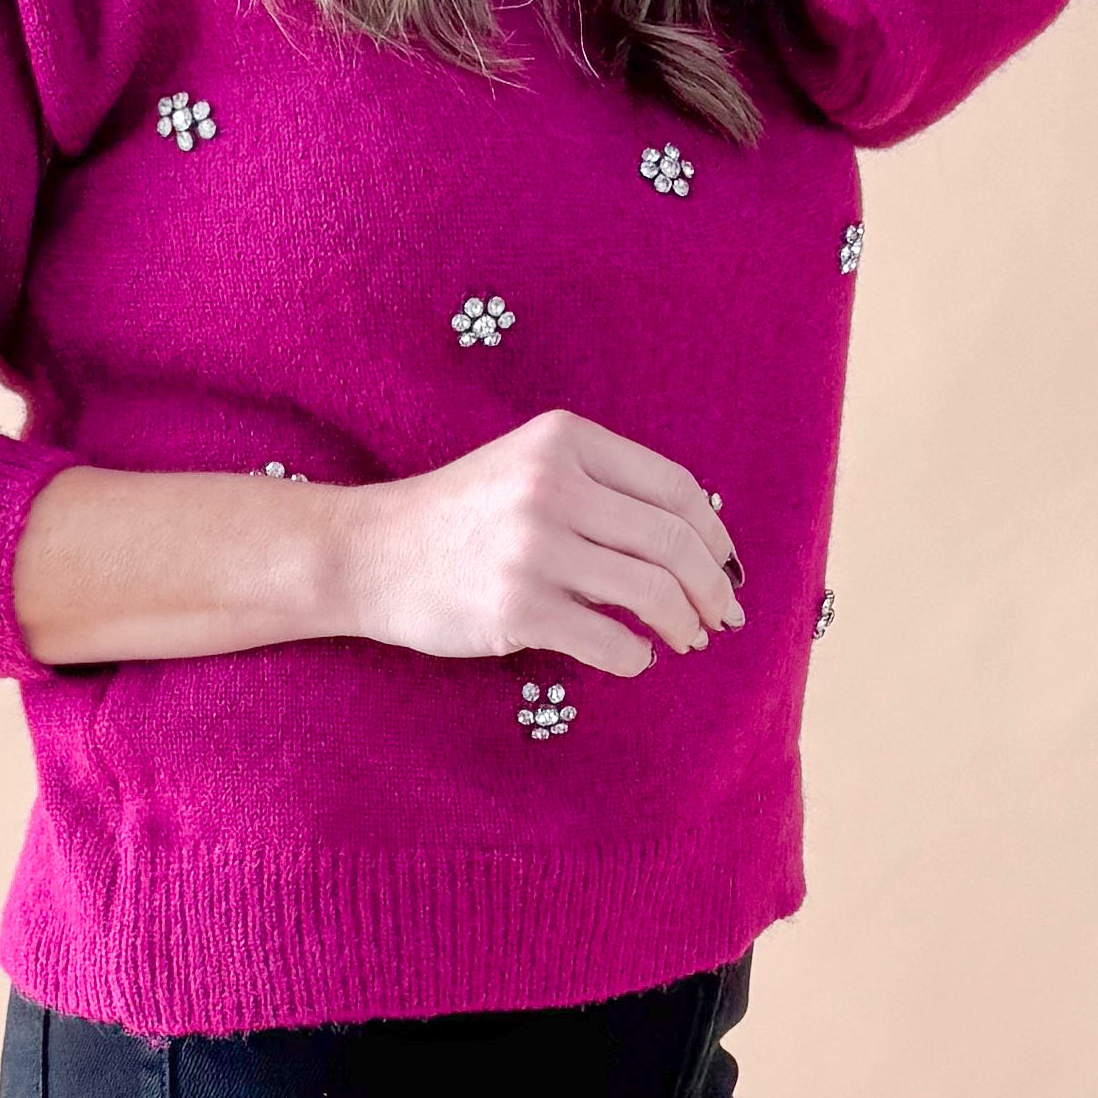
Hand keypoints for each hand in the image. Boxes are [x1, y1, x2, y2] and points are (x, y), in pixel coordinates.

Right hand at [335, 410, 743, 679]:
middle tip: (722, 616)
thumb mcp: (529, 465)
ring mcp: (533, 547)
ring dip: (683, 624)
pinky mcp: (516, 607)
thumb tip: (700, 542)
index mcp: (564, 440)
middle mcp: (551, 485)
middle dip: (712, 587)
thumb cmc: (462, 514)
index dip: (714, 536)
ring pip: (651, 593)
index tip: (727, 569)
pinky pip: (611, 641)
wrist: (371, 552)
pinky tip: (634, 657)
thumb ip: (603, 485)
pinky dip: (636, 657)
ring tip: (685, 638)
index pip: (676, 488)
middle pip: (673, 542)